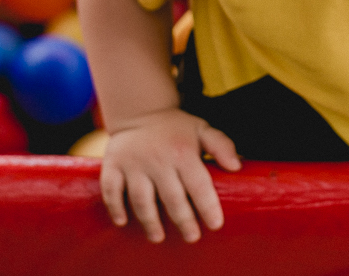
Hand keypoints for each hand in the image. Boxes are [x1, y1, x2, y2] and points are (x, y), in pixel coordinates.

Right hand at [100, 108, 241, 242]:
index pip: (198, 184)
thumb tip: (237, 166)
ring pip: (141, 198)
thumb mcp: (202, 129)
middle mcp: (158, 159)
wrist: (140, 111)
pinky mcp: (113, 165)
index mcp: (183, 151)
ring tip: (158, 237)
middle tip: (192, 236)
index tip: (216, 224)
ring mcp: (133, 163)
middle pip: (171, 197)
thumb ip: (221, 145)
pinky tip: (123, 221)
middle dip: (183, 220)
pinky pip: (111, 189)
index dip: (208, 206)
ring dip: (150, 221)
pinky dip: (115, 206)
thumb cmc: (176, 128)